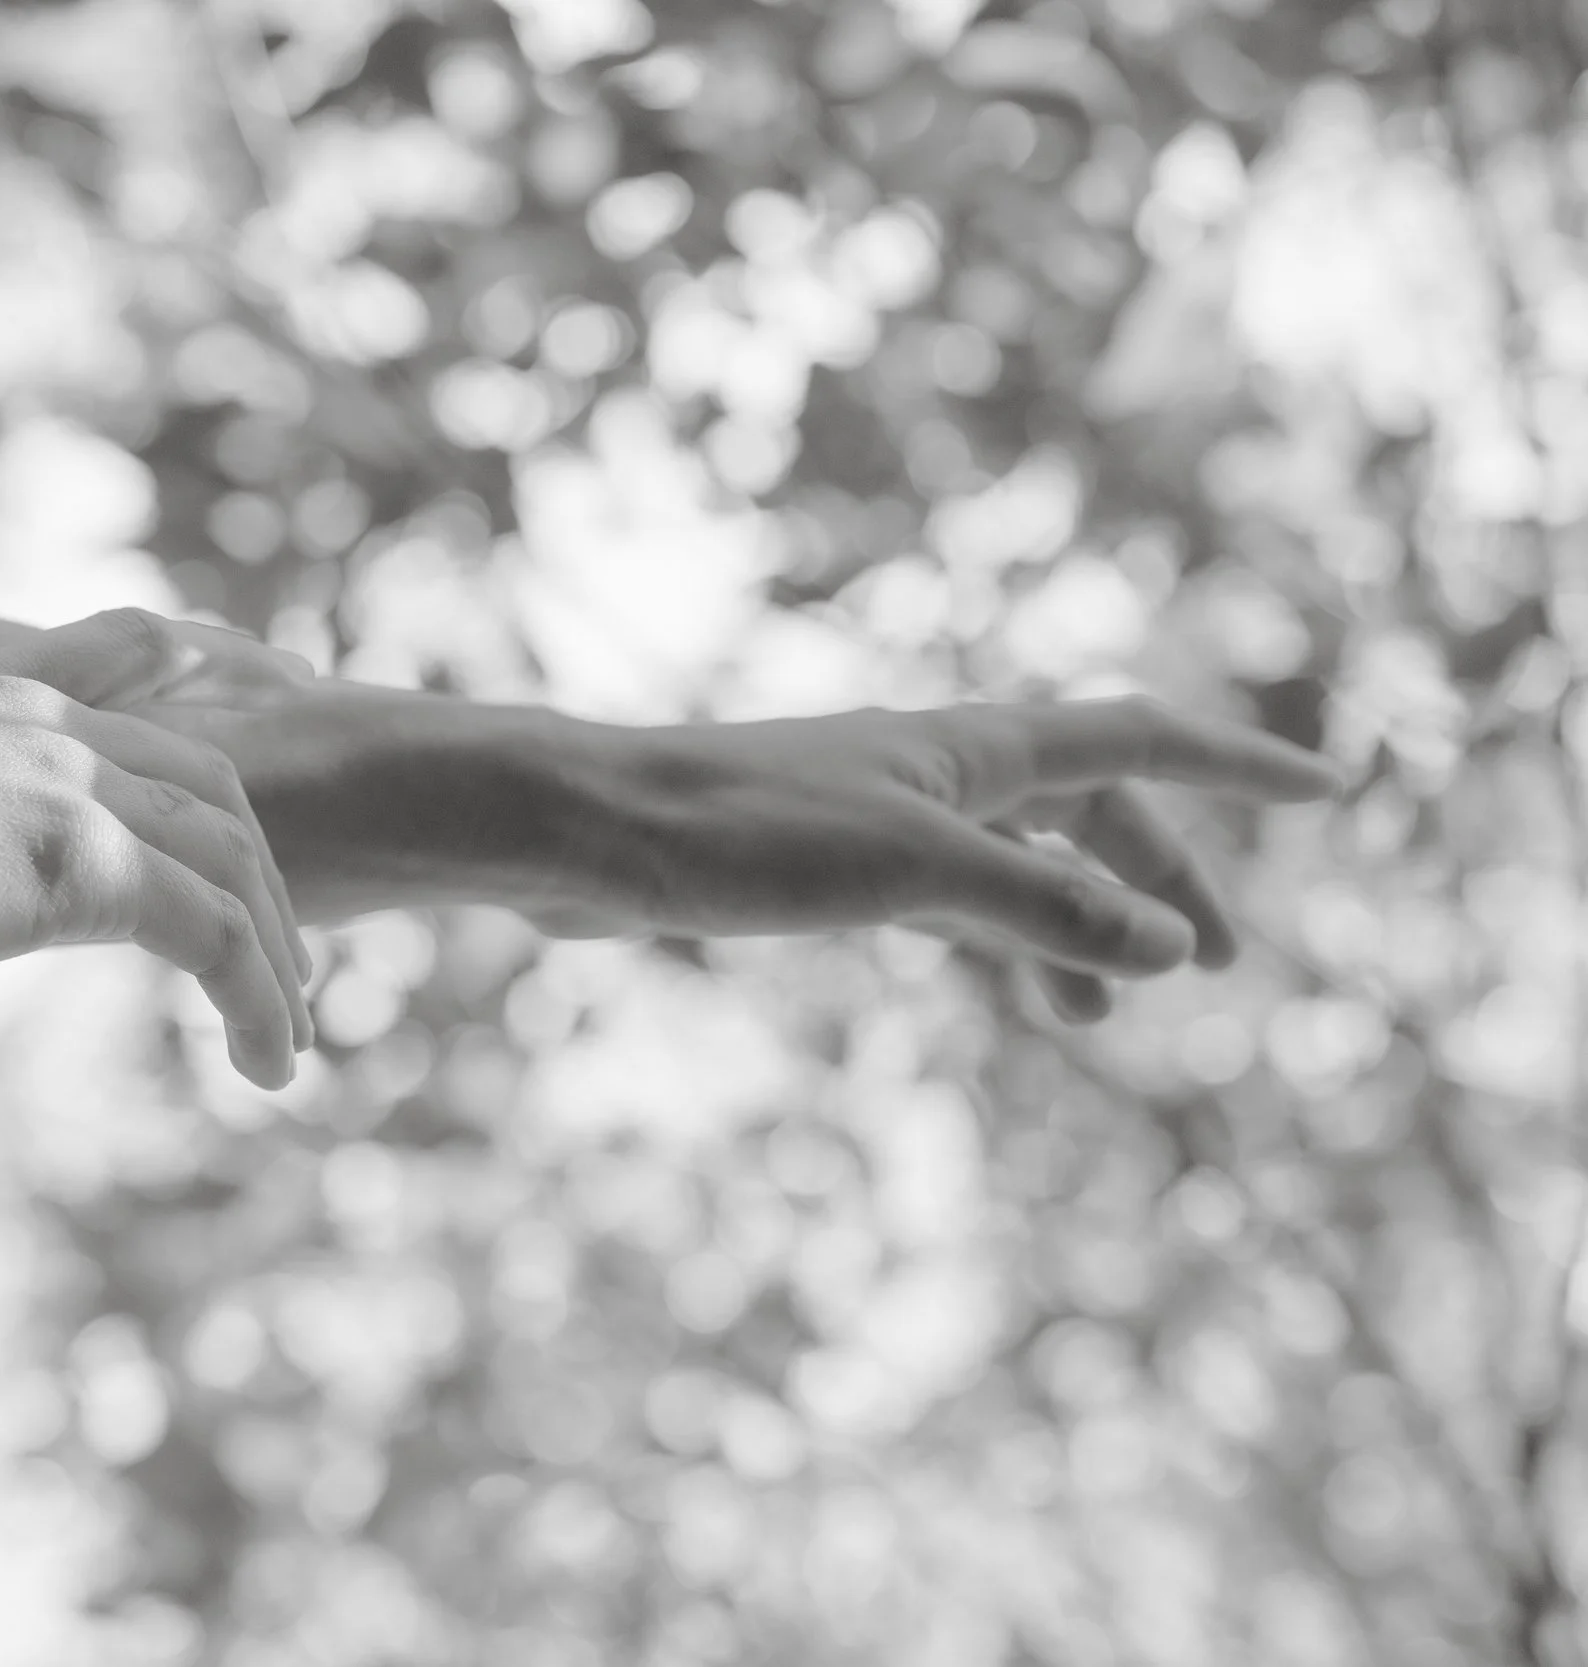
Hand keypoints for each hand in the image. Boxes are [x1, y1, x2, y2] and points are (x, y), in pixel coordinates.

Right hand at [0, 610, 313, 1085]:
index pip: (118, 648)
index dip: (209, 659)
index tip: (280, 670)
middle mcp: (26, 717)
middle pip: (203, 780)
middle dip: (258, 868)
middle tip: (286, 952)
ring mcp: (61, 782)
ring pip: (228, 860)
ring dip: (271, 955)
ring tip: (286, 1040)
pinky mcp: (83, 865)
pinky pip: (215, 934)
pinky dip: (256, 1001)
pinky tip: (266, 1067)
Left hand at [528, 696, 1344, 1021]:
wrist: (581, 834)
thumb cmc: (737, 834)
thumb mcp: (915, 874)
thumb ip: (1044, 906)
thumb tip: (1170, 945)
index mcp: (969, 748)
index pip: (1137, 742)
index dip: (1236, 771)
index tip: (1328, 791)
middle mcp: (929, 768)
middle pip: (1081, 808)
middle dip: (1153, 875)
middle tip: (1210, 965)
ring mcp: (870, 814)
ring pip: (1008, 862)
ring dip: (1067, 925)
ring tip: (1097, 1014)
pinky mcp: (812, 862)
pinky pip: (937, 896)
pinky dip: (983, 936)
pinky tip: (983, 976)